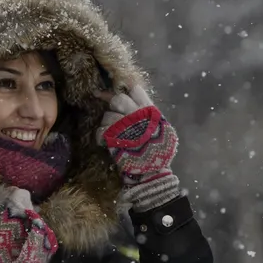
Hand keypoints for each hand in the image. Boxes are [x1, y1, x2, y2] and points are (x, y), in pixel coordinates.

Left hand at [94, 86, 181, 211]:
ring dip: (108, 124)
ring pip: (107, 115)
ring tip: (115, 135)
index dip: (128, 93)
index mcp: (149, 111)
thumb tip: (137, 105)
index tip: (123, 98)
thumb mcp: (163, 130)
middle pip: (118, 99)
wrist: (152, 172)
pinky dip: (101, 137)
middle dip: (114, 106)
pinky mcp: (111, 138)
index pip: (136, 90)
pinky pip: (100, 130)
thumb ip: (150, 116)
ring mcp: (123, 125)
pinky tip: (107, 143)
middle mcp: (136, 115)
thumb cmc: (159, 152)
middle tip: (117, 117)